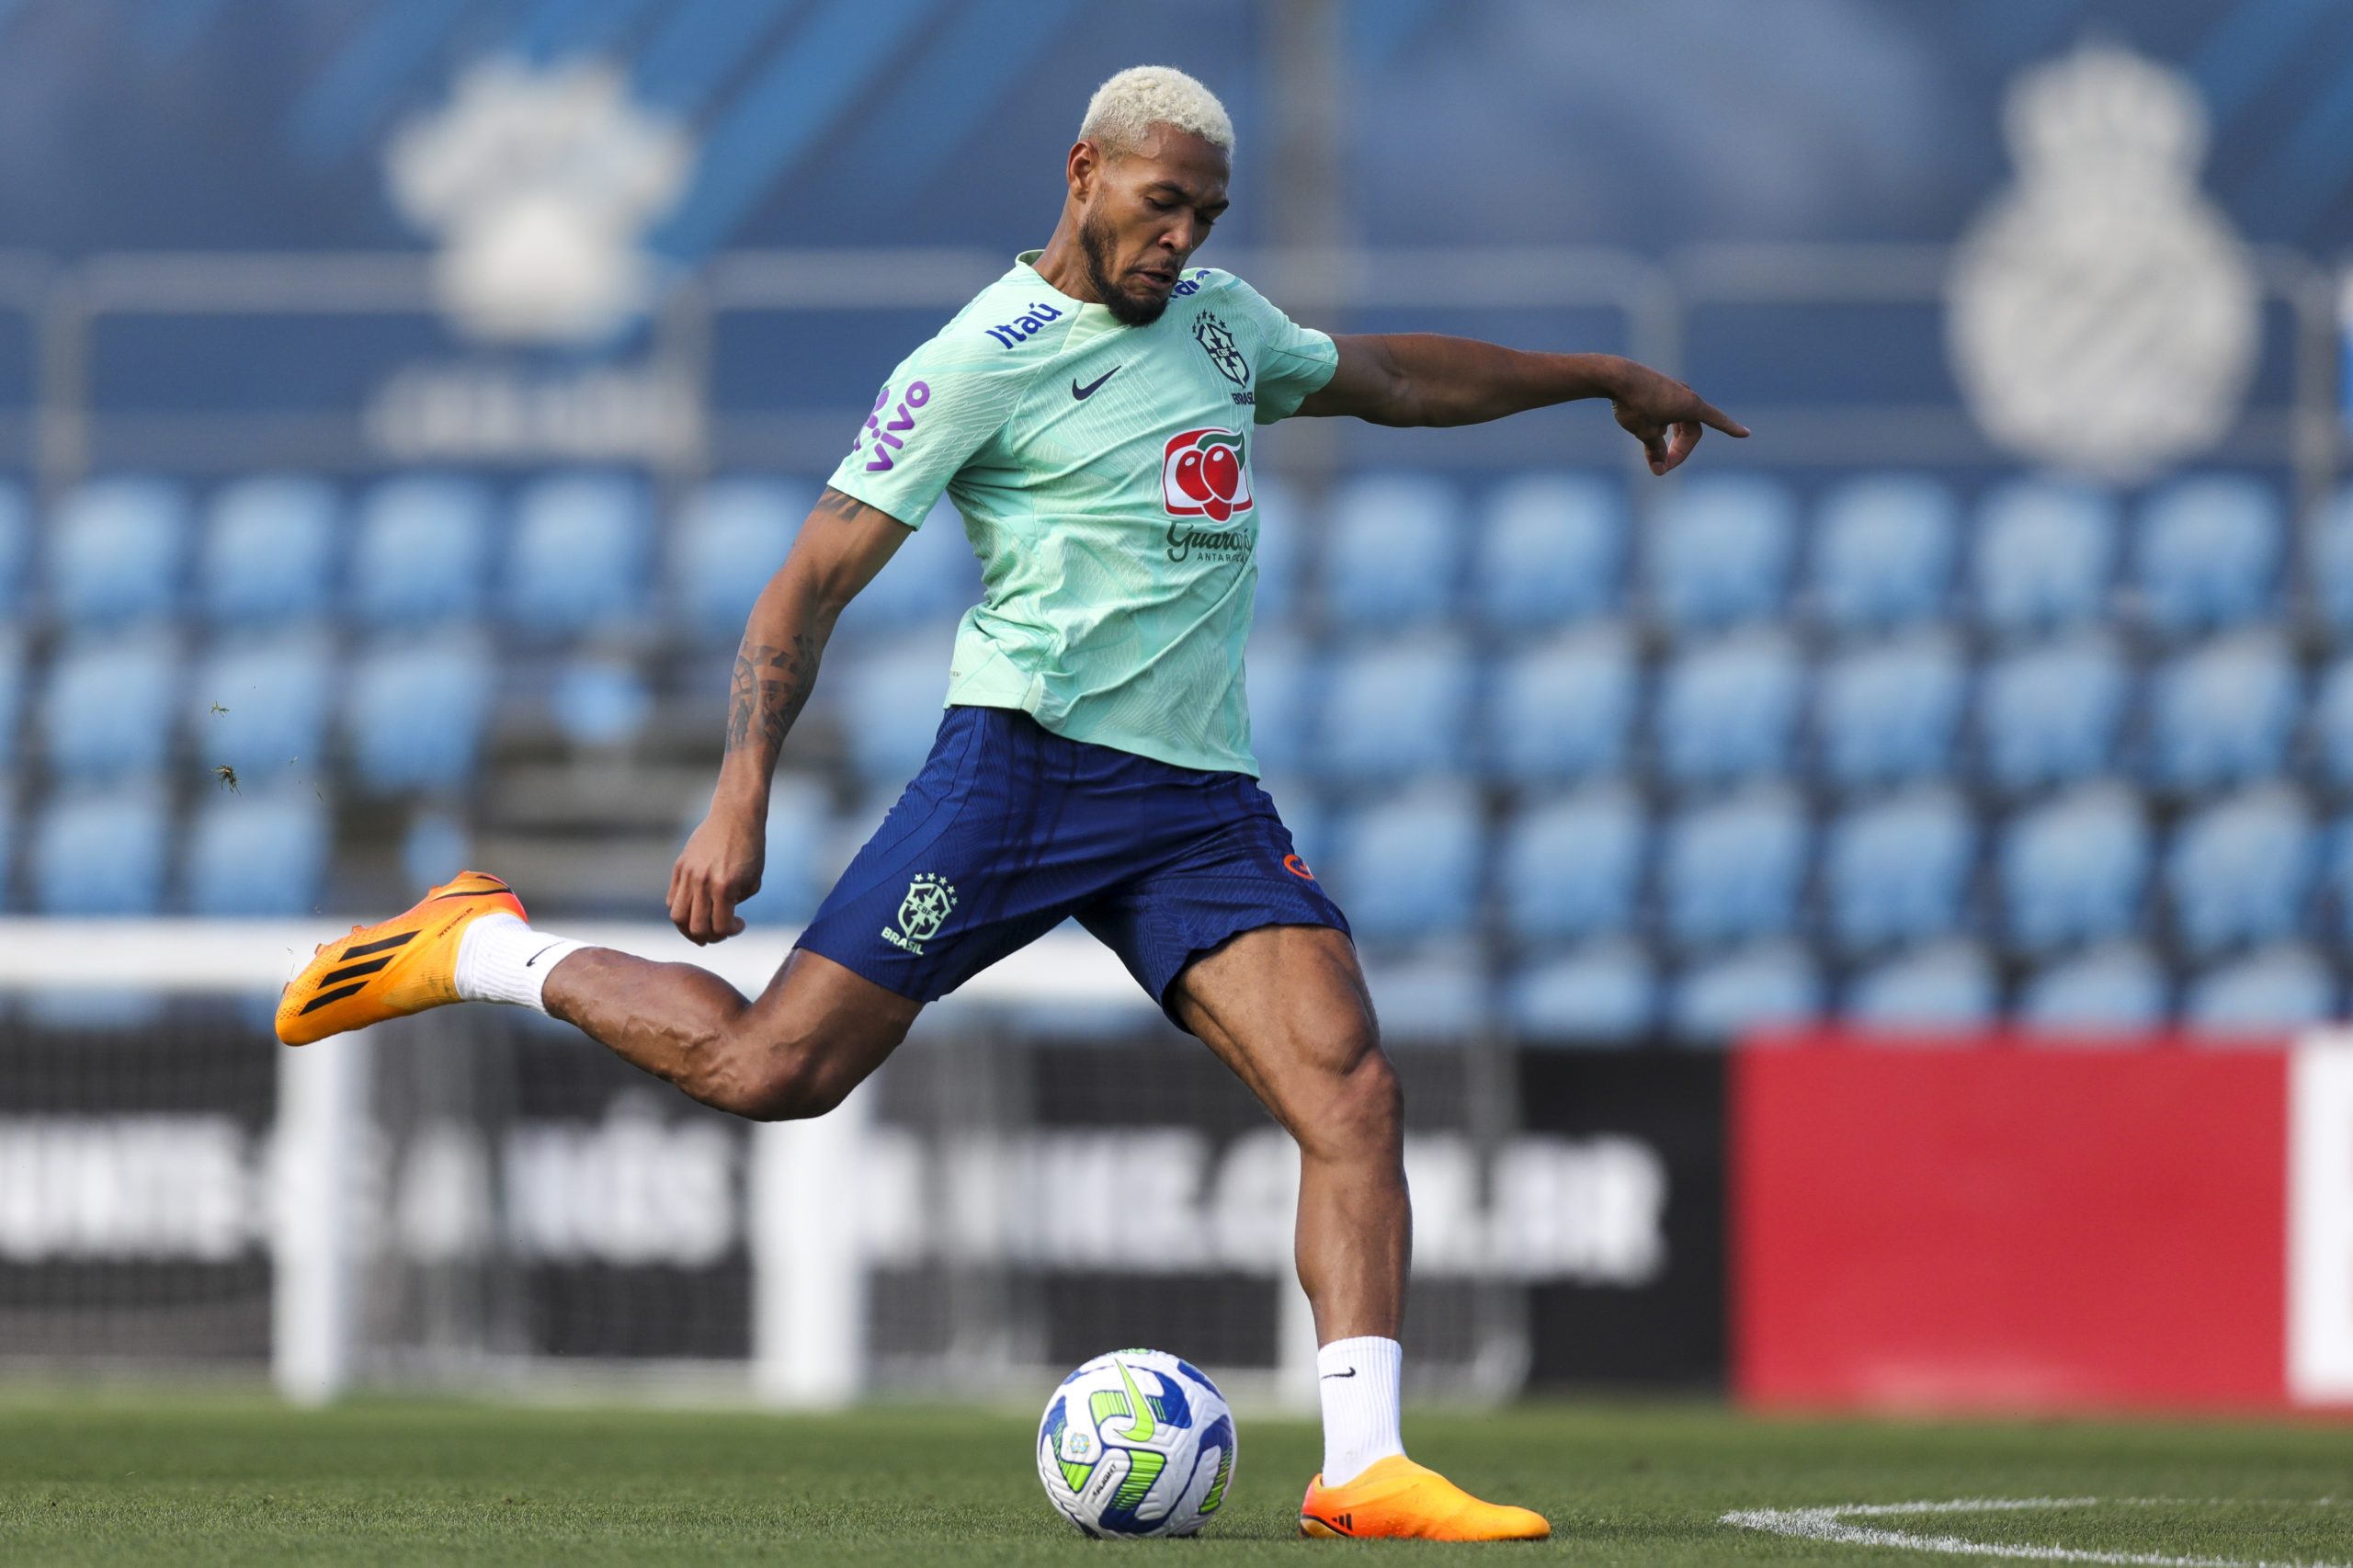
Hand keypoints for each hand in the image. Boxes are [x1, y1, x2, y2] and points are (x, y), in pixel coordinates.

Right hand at [668, 807, 763, 944]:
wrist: (735, 817)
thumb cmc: (750, 848)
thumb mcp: (753, 880)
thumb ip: (736, 903)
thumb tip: (719, 919)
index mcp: (725, 887)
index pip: (720, 927)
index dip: (731, 932)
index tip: (739, 924)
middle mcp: (703, 882)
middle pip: (696, 927)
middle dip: (710, 937)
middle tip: (720, 931)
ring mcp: (688, 874)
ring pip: (677, 916)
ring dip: (689, 929)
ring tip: (702, 928)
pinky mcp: (679, 866)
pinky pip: (672, 899)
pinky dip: (682, 910)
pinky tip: (696, 907)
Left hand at [1609, 360, 1748, 475]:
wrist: (1614, 375)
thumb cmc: (1633, 404)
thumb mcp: (1645, 433)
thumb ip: (1656, 451)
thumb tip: (1659, 467)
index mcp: (1691, 405)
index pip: (1717, 421)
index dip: (1731, 429)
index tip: (1745, 433)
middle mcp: (1686, 394)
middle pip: (1691, 430)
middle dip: (1678, 451)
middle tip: (1660, 466)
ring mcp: (1672, 388)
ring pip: (1678, 420)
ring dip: (1668, 438)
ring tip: (1650, 446)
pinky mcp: (1658, 386)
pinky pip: (1666, 410)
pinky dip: (1660, 423)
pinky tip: (1644, 424)